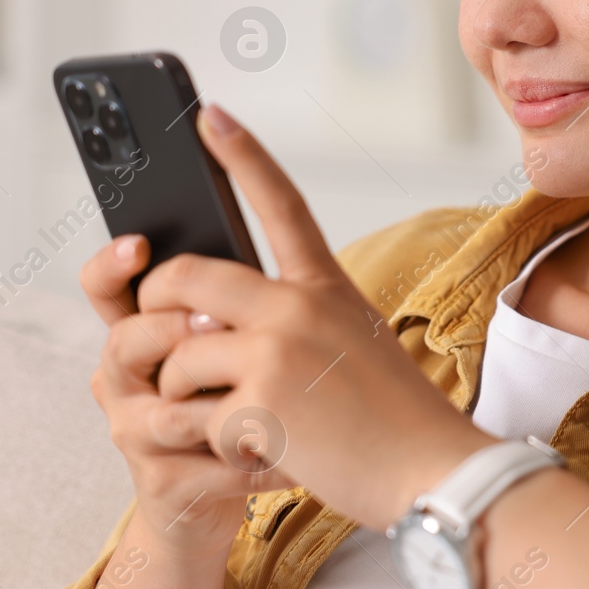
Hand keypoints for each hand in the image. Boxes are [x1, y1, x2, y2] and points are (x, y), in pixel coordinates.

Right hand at [80, 231, 290, 557]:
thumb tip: (257, 262)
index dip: (110, 266)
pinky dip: (252, 462)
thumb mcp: (224, 349)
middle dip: (168, 330)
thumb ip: (225, 306)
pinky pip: (206, 468)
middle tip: (217, 322)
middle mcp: (124, 384)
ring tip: (268, 395)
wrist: (219, 497)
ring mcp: (137, 435)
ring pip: (165, 413)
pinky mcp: (163, 484)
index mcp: (139, 338)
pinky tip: (292, 458)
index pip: (104, 292)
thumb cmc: (229, 408)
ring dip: (221, 407)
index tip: (139, 244)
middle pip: (124, 344)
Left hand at [138, 102, 497, 530]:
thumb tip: (211, 316)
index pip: (281, 203)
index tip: (209, 115)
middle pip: (183, 277)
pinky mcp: (258, 404)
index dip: (242, 155)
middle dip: (153, 309)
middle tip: (160, 339)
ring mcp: (276, 352)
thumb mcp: (356, 343)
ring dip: (180, 397)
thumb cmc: (395, 420)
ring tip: (227, 421)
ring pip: (174, 356)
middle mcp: (297, 306)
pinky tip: (255, 454)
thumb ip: (293, 320)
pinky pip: (192, 418)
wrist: (435, 474)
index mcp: (326, 286)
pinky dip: (211, 445)